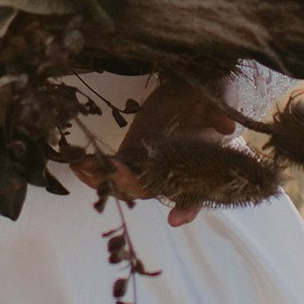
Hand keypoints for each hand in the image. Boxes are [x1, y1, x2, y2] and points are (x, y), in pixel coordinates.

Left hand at [71, 80, 238, 227]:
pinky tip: (78, 163)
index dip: (187, 208)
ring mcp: (149, 166)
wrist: (189, 85)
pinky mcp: (132, 154)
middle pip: (150, 190)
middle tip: (114, 171)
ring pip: (126, 184)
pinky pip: (113, 169)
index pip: (197, 194)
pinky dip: (95, 170)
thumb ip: (221, 109)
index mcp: (199, 166)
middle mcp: (172, 173)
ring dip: (104, 180)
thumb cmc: (211, 93)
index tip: (175, 218)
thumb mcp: (221, 95)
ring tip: (84, 168)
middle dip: (129, 184)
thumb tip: (225, 126)